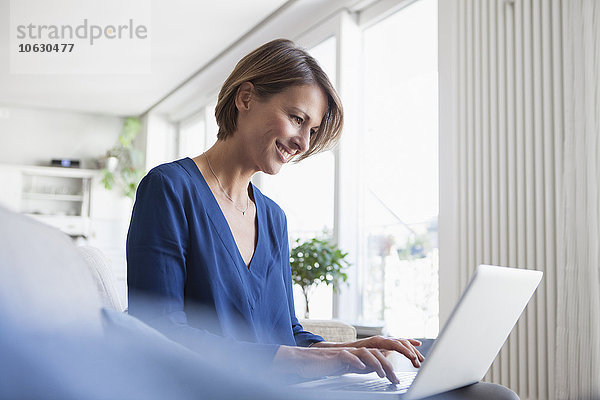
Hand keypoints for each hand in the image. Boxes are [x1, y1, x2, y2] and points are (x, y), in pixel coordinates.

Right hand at [272, 345, 402, 383]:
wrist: (306, 362)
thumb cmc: (326, 365)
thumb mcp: (349, 367)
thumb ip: (363, 366)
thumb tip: (378, 368)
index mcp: (358, 354)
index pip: (378, 356)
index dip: (390, 364)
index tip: (398, 378)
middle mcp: (354, 351)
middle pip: (376, 353)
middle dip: (388, 366)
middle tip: (395, 379)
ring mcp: (345, 352)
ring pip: (365, 353)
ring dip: (376, 363)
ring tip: (382, 375)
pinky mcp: (335, 356)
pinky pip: (347, 356)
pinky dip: (355, 362)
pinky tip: (361, 368)